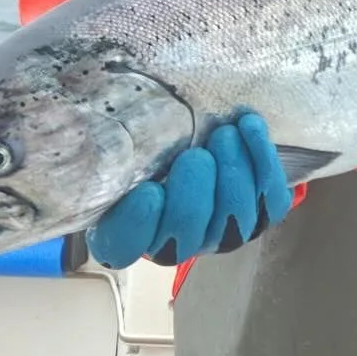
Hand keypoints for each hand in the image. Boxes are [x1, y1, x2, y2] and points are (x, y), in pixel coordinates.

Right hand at [86, 110, 292, 267]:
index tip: (148, 191)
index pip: (125, 244)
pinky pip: (270, 199)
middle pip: (187, 232)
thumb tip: (86, 111)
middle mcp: (175, 242)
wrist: (194, 144)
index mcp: (125, 231)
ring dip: (233, 173)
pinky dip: (263, 161)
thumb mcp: (116, 147)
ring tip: (224, 134)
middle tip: (195, 156)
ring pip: (235, 217)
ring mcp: (221, 232)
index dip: (138, 225)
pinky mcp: (259, 214)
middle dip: (195, 193)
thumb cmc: (144, 148)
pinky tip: (248, 125)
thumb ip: (107, 144)